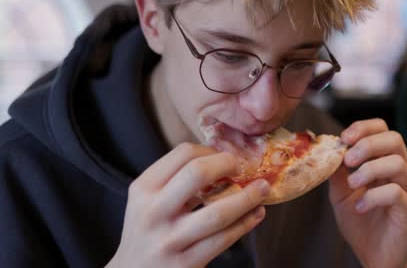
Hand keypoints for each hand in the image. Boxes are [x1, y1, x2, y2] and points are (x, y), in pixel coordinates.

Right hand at [106, 143, 268, 267]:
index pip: (183, 154)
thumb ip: (177, 180)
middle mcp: (153, 212)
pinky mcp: (185, 264)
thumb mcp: (148, 200)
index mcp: (143, 189)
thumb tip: (225, 159)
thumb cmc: (147, 230)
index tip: (225, 157)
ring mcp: (169, 240)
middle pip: (198, 173)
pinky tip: (256, 214)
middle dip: (228, 164)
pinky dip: (245, 223)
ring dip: (248, 197)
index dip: (211, 150)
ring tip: (262, 188)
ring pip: (218, 212)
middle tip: (243, 167)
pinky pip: (223, 239)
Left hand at [329, 119, 406, 267]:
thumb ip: (337, 173)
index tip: (344, 138)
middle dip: (368, 144)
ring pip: (397, 164)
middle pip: (395, 139)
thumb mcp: (340, 194)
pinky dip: (374, 197)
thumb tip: (327, 151)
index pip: (383, 130)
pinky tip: (361, 207)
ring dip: (369, 170)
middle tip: (348, 161)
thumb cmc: (361, 222)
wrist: (374, 256)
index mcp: (385, 162)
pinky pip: (396, 193)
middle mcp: (401, 171)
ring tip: (353, 185)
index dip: (364, 127)